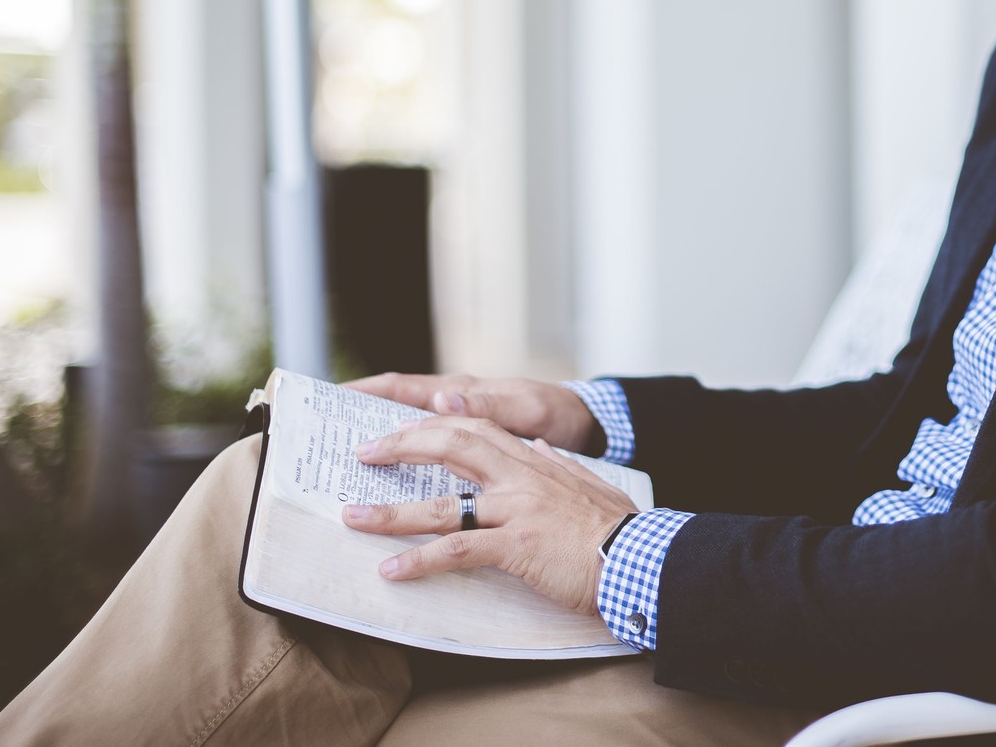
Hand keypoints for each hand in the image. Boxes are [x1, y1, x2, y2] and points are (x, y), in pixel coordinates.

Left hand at [340, 415, 636, 614]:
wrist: (642, 559)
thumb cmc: (618, 530)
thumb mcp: (591, 485)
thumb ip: (562, 465)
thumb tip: (542, 447)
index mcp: (536, 462)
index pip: (476, 428)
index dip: (434, 424)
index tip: (402, 429)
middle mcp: (521, 478)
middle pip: (450, 446)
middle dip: (402, 446)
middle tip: (364, 453)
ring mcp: (516, 510)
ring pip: (441, 505)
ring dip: (391, 513)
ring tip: (353, 518)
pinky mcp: (517, 546)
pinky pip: (457, 551)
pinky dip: (420, 561)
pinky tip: (391, 571)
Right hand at [343, 372, 601, 454]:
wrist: (589, 427)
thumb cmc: (557, 412)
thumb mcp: (528, 407)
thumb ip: (490, 404)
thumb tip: (444, 400)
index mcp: (464, 394)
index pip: (402, 389)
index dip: (365, 392)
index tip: (329, 398)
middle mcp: (458, 410)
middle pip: (399, 415)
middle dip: (363, 426)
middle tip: (326, 445)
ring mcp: (465, 436)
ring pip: (414, 443)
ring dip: (387, 454)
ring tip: (351, 474)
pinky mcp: (477, 460)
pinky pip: (436, 465)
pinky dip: (416, 474)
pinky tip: (400, 493)